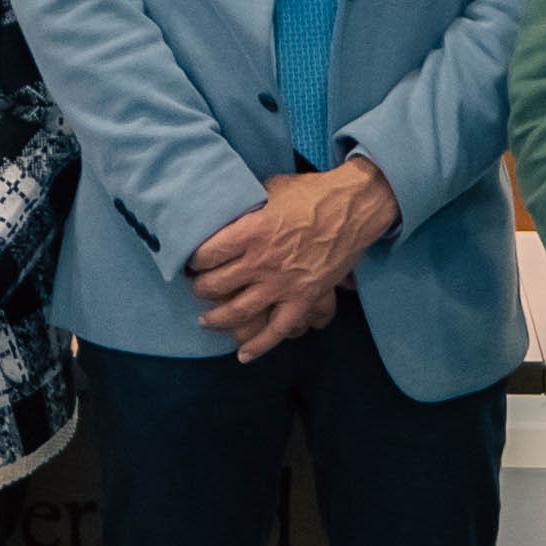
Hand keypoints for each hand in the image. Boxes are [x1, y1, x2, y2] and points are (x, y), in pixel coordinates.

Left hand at [184, 158, 396, 359]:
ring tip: (206, 320)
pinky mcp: (303, 299)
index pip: (206, 254)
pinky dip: (259, 346)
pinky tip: (242, 356)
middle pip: (216, 285)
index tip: (192, 261)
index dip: (193, 260)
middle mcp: (262, 261)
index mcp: (251, 231)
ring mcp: (283, 284)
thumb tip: (223, 208)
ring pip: (238, 311)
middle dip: (200, 288)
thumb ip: (245, 203)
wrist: (354, 208)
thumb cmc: (312, 193)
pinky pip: (277, 330)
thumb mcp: (270, 188)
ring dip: (216, 319)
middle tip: (198, 287)